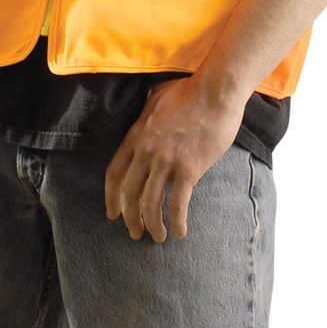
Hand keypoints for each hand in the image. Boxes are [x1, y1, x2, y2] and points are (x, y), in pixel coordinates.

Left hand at [104, 75, 244, 243]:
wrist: (215, 91)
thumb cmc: (190, 90)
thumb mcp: (157, 95)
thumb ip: (147, 109)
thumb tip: (145, 107)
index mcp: (136, 136)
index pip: (115, 172)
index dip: (111, 197)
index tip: (112, 214)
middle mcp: (146, 151)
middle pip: (129, 193)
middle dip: (130, 218)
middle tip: (135, 233)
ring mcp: (166, 161)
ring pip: (150, 203)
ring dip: (152, 225)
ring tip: (158, 237)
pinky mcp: (188, 168)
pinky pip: (177, 204)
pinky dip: (177, 222)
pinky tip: (180, 232)